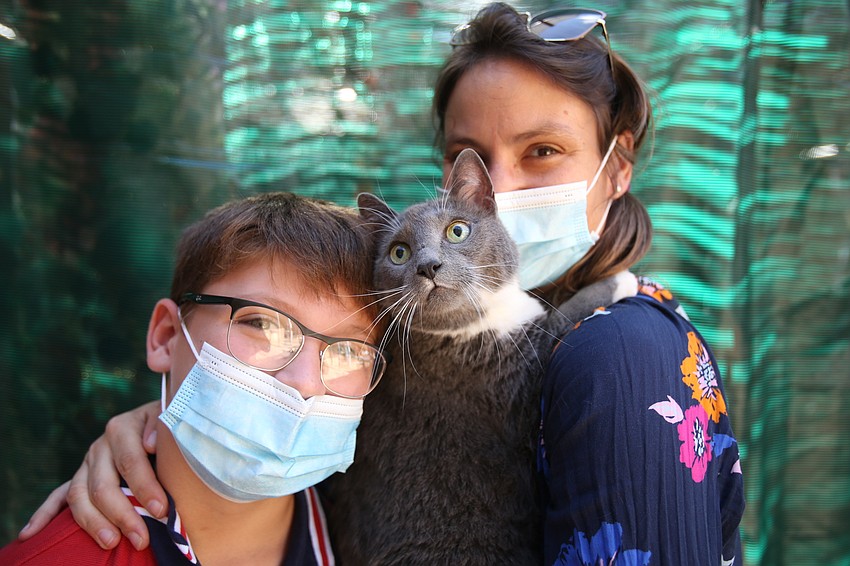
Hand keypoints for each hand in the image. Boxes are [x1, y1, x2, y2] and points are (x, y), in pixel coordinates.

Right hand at [18, 401, 165, 549]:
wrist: (161, 417)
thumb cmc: (171, 423)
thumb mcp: (172, 416)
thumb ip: (162, 427)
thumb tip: (149, 443)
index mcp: (122, 428)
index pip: (130, 461)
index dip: (144, 487)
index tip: (160, 510)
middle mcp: (101, 445)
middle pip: (103, 485)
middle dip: (123, 515)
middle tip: (141, 539)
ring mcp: (87, 462)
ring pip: (79, 495)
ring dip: (93, 522)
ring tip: (111, 543)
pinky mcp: (81, 476)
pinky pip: (58, 496)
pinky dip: (43, 514)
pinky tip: (30, 534)